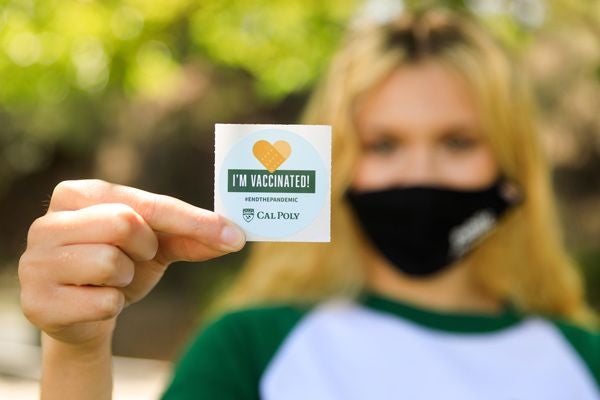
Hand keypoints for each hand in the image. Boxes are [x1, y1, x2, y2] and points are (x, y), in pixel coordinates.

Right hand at [19, 179, 245, 347]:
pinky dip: (111, 306)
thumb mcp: (158, 244)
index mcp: (78, 194)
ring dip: (125, 278)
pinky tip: (93, 302)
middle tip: (135, 257)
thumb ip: (194, 235)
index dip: (193, 220)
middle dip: (144, 248)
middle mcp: (49, 222)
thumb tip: (236, 237)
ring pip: (110, 263)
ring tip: (109, 279)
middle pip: (125, 223)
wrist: (84, 313)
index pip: (146, 203)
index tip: (234, 236)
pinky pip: (102, 303)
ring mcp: (35, 261)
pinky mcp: (36, 301)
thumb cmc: (121, 265)